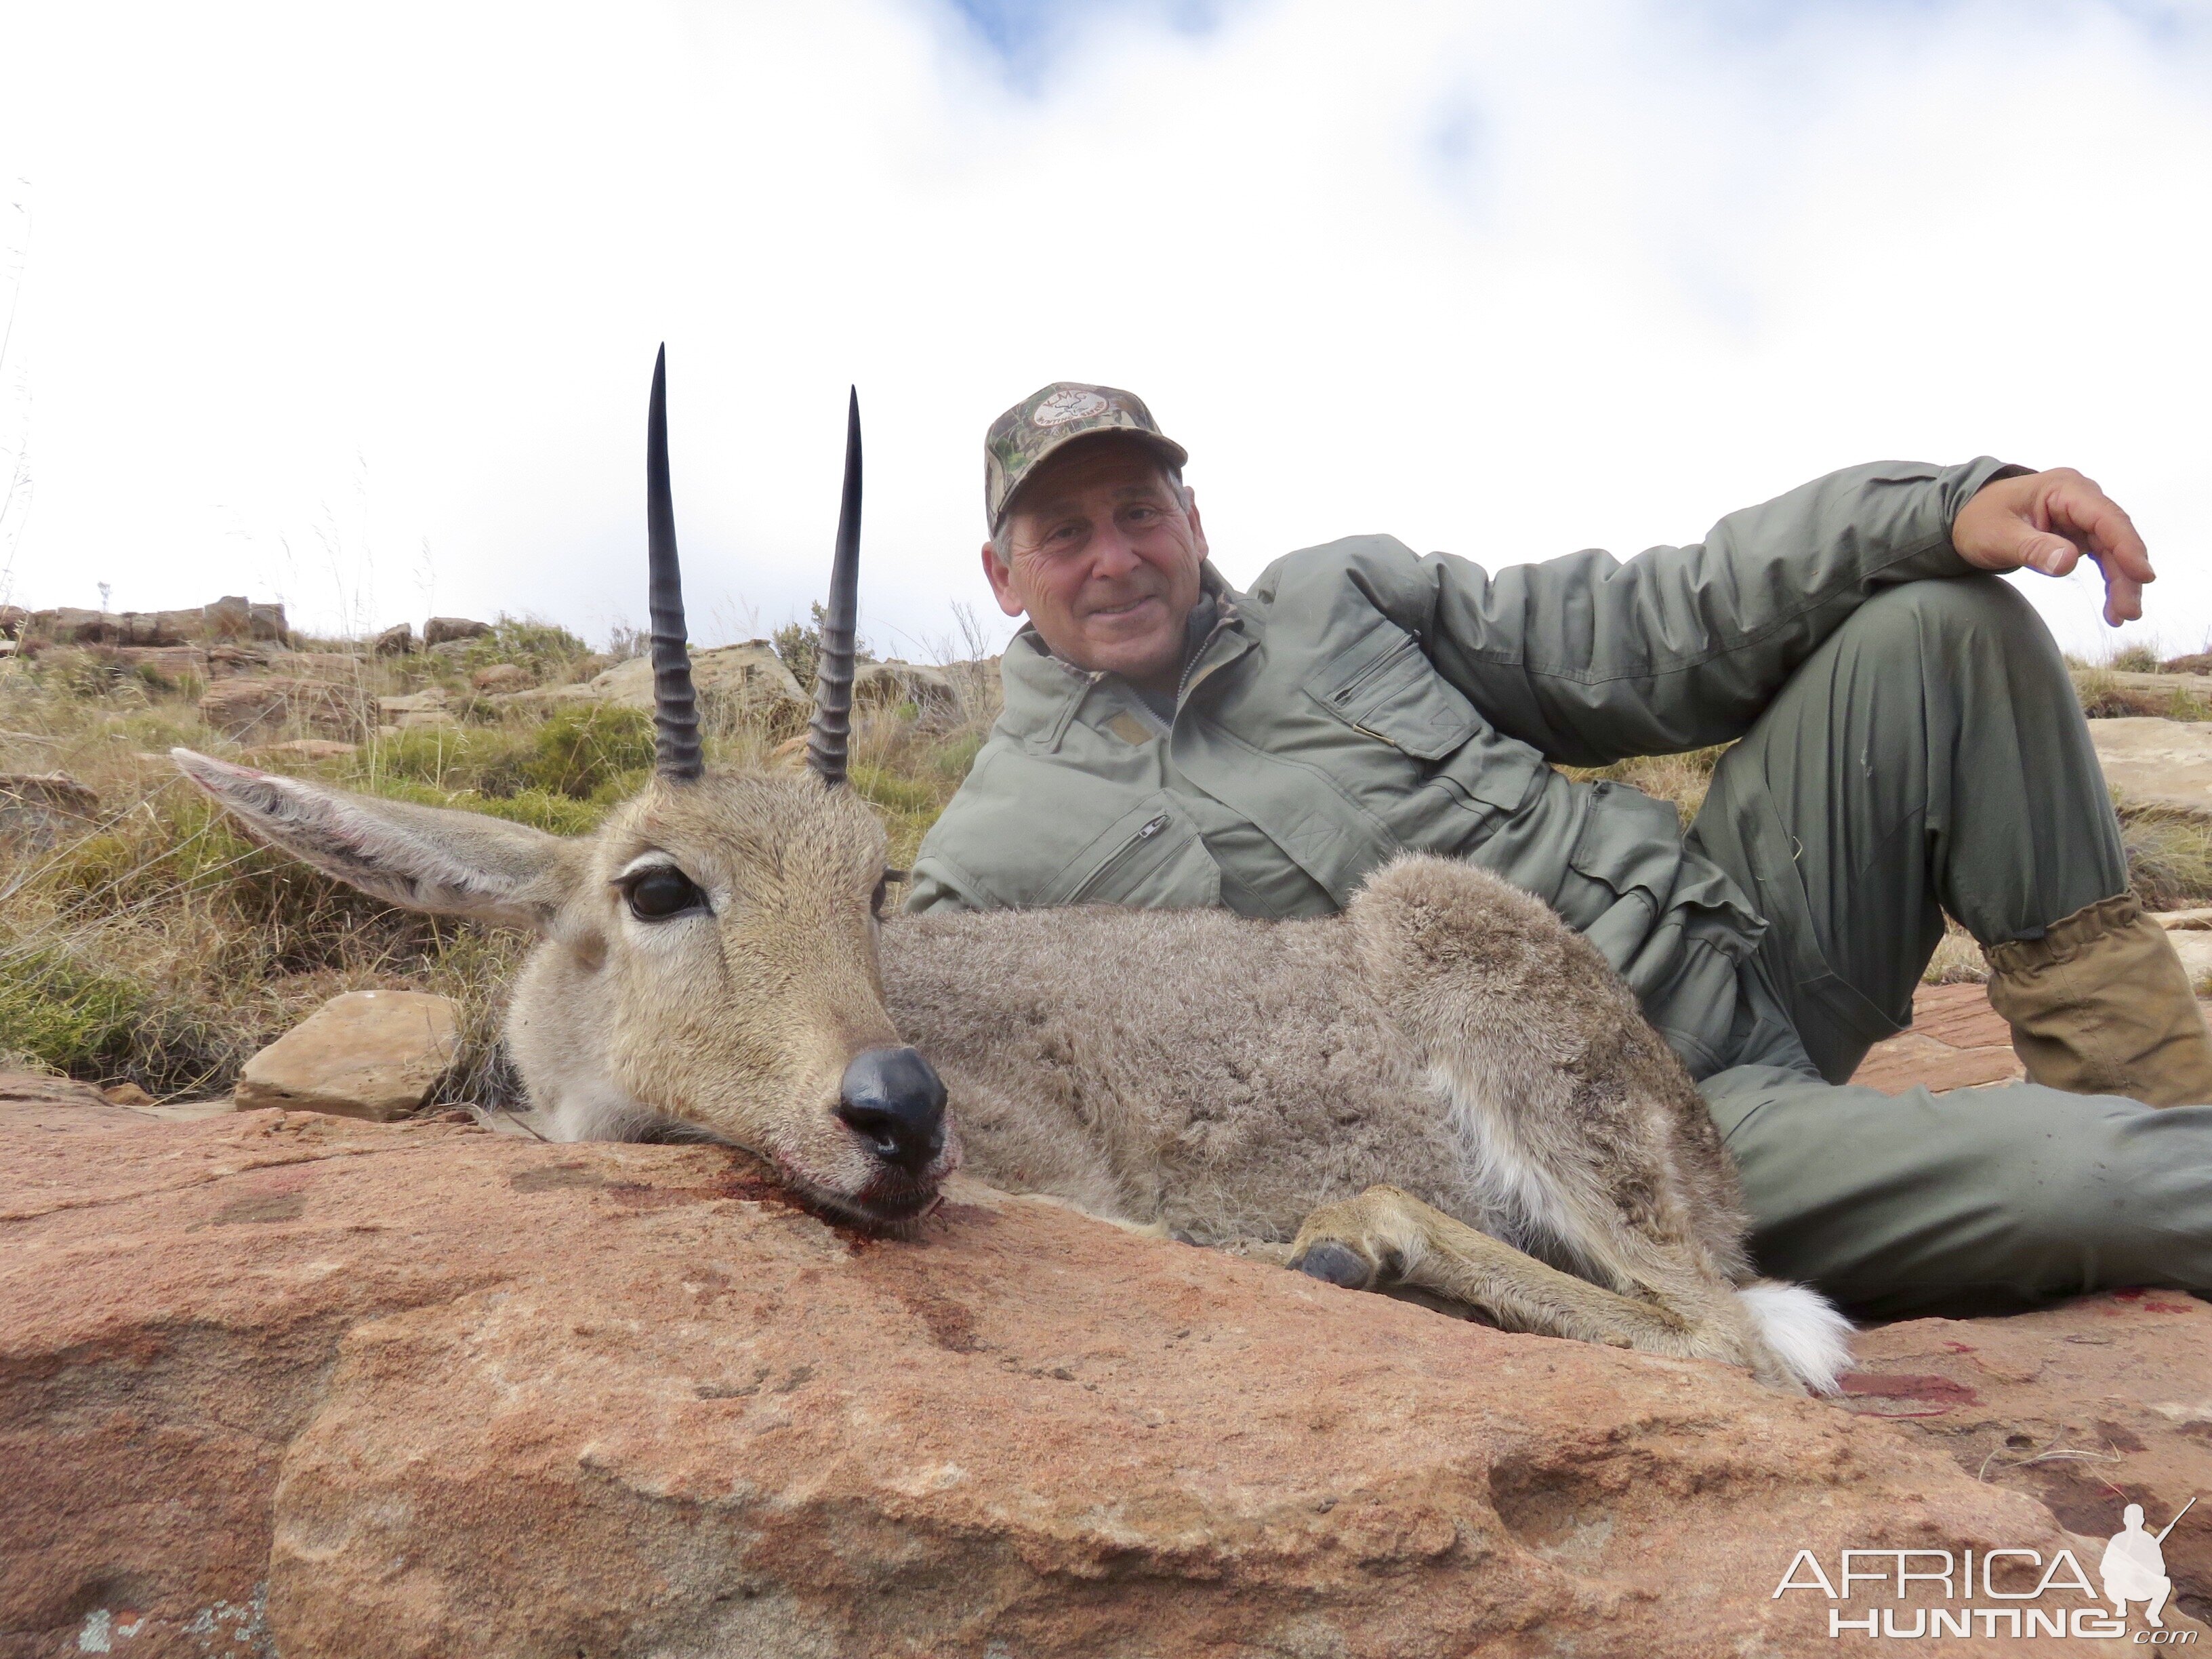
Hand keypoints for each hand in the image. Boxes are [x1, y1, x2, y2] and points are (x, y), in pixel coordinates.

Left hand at [1952, 467, 2152, 625]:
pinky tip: (2113, 607)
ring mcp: (2081, 515)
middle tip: (2129, 613)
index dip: (2126, 546)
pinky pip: (2102, 555)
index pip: (2105, 517)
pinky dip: (2110, 579)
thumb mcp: (1998, 536)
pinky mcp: (2078, 532)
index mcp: (2064, 488)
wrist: (1963, 516)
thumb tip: (2068, 563)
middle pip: (2115, 535)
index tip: (2142, 575)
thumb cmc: (1977, 520)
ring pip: (2112, 549)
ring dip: (2122, 582)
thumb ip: (2033, 548)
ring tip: (2123, 617)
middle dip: (2127, 574)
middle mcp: (2080, 497)